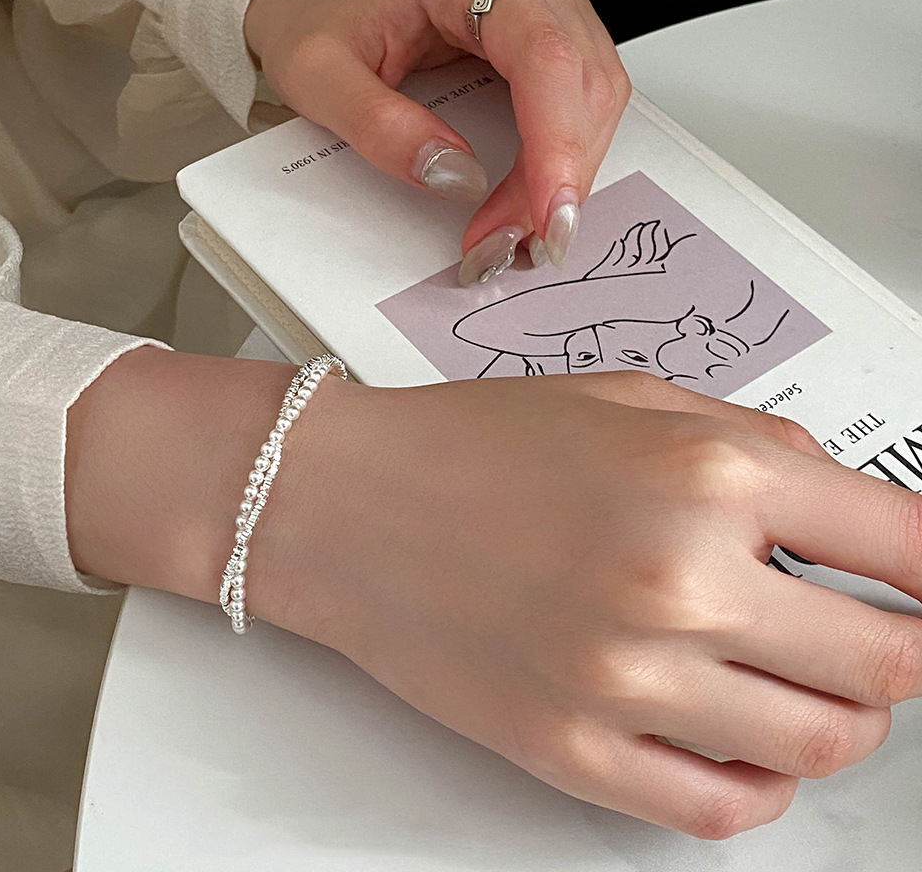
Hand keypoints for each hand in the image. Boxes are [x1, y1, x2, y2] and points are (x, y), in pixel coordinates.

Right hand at [67, 351, 921, 837]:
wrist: (342, 503)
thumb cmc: (466, 442)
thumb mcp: (622, 398)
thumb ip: (749, 442)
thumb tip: (842, 503)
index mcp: (702, 476)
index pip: (907, 547)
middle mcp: (678, 582)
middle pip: (890, 665)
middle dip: (899, 647)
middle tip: (868, 627)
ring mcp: (629, 683)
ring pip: (822, 747)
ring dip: (835, 714)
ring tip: (792, 673)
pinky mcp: (576, 754)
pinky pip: (725, 808)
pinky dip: (761, 782)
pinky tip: (738, 735)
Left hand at [243, 0, 629, 279]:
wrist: (310, 3)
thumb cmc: (314, 25)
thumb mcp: (319, 80)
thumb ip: (381, 128)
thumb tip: (457, 174)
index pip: (544, 55)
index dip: (556, 142)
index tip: (545, 215)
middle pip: (582, 82)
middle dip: (558, 176)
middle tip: (515, 242)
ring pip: (595, 95)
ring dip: (565, 173)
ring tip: (517, 228)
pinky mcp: (549, 28)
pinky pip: (580, 98)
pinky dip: (562, 156)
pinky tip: (532, 196)